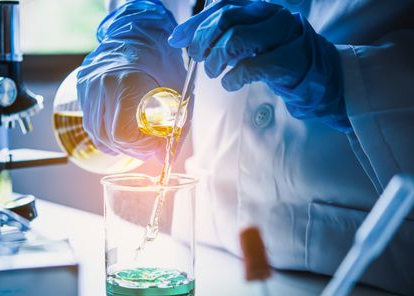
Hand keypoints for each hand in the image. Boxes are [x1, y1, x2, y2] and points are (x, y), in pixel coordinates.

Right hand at [77, 0, 186, 159]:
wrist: (139, 35)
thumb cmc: (162, 63)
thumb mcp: (178, 94)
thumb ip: (173, 129)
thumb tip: (162, 158)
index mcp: (127, 83)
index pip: (123, 133)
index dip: (139, 147)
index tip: (154, 148)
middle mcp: (102, 84)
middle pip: (108, 137)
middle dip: (131, 148)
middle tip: (148, 148)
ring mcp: (88, 86)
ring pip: (96, 133)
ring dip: (117, 144)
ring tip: (136, 141)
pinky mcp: (82, 87)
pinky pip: (90, 122)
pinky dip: (105, 134)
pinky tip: (119, 133)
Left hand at [169, 0, 349, 131]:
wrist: (321, 77)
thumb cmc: (278, 57)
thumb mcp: (249, 42)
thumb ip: (220, 36)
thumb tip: (180, 39)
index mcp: (261, 7)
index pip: (222, 5)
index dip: (196, 22)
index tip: (178, 40)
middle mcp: (273, 15)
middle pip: (226, 18)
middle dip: (204, 40)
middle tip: (200, 58)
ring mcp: (284, 36)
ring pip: (236, 39)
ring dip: (216, 59)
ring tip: (215, 72)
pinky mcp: (290, 61)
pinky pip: (251, 66)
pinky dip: (233, 78)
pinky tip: (230, 84)